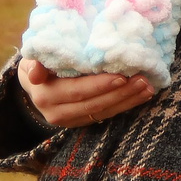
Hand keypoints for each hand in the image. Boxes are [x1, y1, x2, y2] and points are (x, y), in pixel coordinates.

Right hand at [19, 59, 153, 129]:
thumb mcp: (32, 58)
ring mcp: (69, 120)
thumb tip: (34, 74)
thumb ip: (36, 62)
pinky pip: (106, 114)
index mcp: (45, 95)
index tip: (121, 75)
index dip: (99, 85)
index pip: (76, 90)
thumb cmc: (38, 62)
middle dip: (121, 92)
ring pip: (103, 111)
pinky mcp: (81, 122)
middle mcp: (56, 112)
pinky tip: (142, 95)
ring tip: (148, 86)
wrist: (33, 84)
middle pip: (94, 103)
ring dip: (128, 99)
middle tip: (143, 79)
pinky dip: (125, 104)